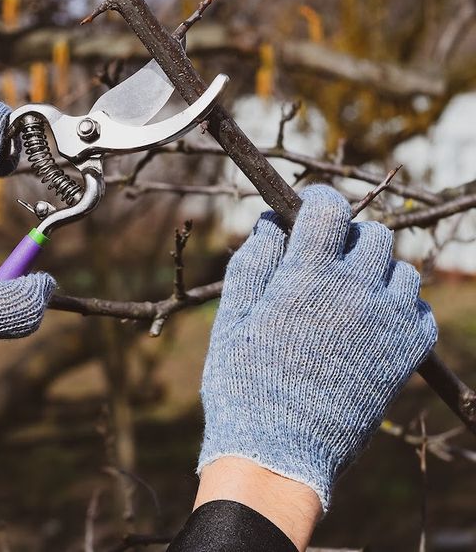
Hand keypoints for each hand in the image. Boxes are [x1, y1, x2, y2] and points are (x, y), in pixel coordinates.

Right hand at [198, 185, 436, 512]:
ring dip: (378, 271)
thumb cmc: (244, 384)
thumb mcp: (232, 319)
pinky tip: (374, 323)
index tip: (308, 209)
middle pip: (373, 234)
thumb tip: (269, 225)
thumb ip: (252, 263)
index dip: (317, 201)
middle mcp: (355, 290)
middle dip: (349, 237)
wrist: (279, 452)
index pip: (329, 210)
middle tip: (326, 258)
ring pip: (402, 270)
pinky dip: (402, 307)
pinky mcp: (405, 356)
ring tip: (350, 293)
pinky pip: (421, 312)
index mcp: (307, 275)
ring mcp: (387, 323)